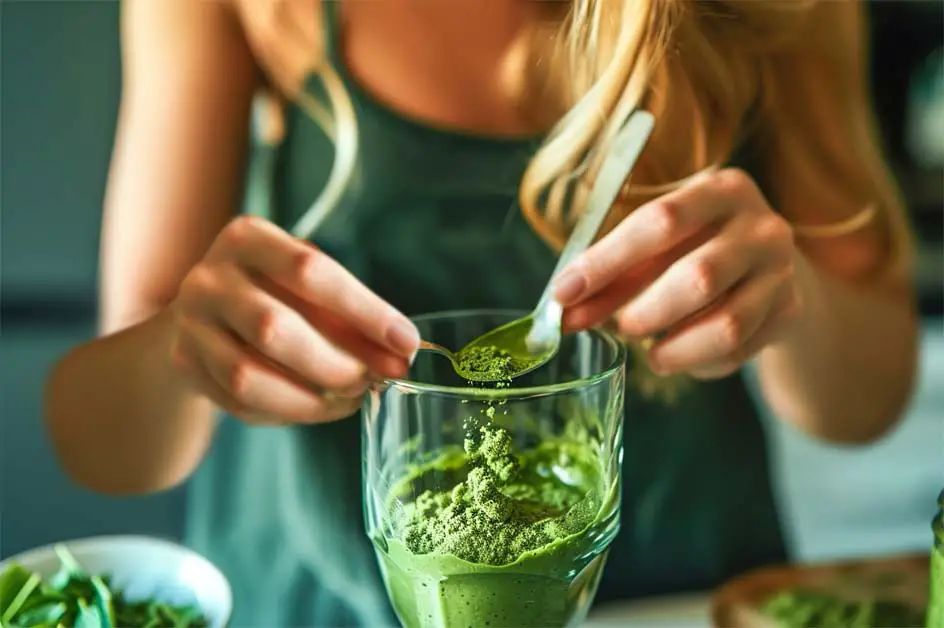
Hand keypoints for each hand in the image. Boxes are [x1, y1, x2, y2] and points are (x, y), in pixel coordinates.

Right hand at [169, 216, 418, 424]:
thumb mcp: (311, 287)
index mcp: (247, 238)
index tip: (406, 342)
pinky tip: (319, 406)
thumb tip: (400, 353)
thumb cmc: (276, 292)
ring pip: (249, 376)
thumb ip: (353, 316)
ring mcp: (189, 324)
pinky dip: (288, 412)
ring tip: (351, 398)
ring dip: (311, 398)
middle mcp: (209, 277)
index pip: (311, 271)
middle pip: (274, 328)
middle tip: (374, 379)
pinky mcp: (185, 365)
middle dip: (336, 363)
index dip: (364, 311)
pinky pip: (240, 404)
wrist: (206, 311)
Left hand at [554, 168, 803, 379]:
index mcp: (721, 190)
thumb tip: (564, 306)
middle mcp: (761, 225)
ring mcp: (782, 271)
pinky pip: (737, 350)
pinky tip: (683, 352)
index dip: (606, 261)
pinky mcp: (790, 313)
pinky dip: (698, 361)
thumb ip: (612, 276)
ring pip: (725, 325)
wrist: (767, 270)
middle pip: (697, 277)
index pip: (659, 222)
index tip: (563, 293)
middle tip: (619, 328)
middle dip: (644, 312)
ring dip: (673, 348)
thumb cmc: (693, 251)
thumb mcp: (654, 250)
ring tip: (651, 351)